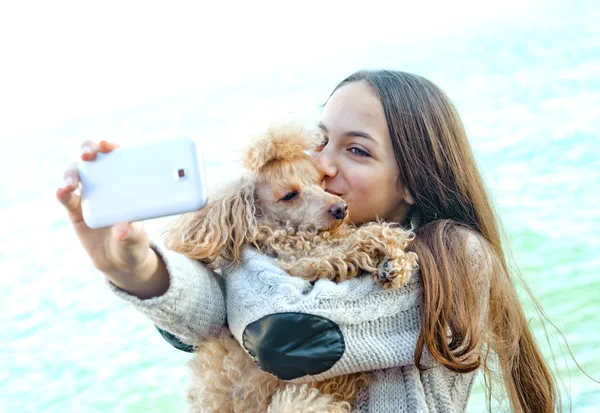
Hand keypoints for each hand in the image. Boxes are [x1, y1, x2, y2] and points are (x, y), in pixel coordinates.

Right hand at [56, 140, 167, 297]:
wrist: (119, 261)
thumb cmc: (134, 242)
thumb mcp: (137, 238)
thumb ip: (131, 232)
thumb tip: (123, 229)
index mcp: (125, 181)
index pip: (117, 154)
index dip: (110, 145)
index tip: (107, 145)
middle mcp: (105, 182)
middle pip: (92, 157)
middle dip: (88, 149)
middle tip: (88, 155)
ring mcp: (88, 194)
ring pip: (75, 174)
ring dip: (71, 174)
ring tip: (70, 185)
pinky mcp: (75, 210)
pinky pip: (66, 198)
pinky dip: (62, 193)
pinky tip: (61, 192)